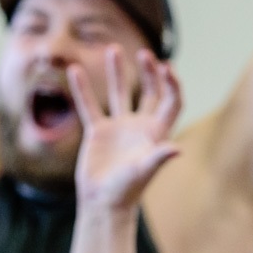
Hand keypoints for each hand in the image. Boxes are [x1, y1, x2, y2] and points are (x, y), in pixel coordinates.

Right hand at [71, 48, 180, 209]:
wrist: (103, 203)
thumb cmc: (127, 191)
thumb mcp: (144, 171)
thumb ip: (158, 157)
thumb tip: (177, 149)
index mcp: (156, 133)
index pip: (171, 101)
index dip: (172, 84)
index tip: (166, 67)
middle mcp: (139, 127)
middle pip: (149, 92)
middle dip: (150, 72)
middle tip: (145, 54)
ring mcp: (118, 128)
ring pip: (119, 94)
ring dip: (118, 72)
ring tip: (113, 48)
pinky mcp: (98, 133)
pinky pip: (90, 106)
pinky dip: (83, 89)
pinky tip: (75, 70)